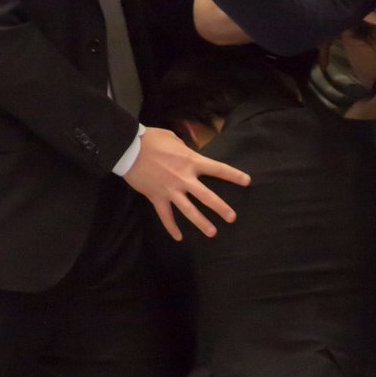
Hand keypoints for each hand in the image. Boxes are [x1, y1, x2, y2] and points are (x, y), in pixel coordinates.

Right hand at [124, 126, 249, 239]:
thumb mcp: (174, 138)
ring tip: (212, 233)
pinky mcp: (156, 198)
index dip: (234, 175)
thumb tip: (189, 150)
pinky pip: (165, 216)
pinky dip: (171, 228)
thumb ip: (186, 146)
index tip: (247, 181)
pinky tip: (178, 238)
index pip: (218, 169)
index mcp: (191, 161)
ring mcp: (170, 190)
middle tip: (232, 218)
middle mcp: (184, 178)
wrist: (129, 149)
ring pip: (189, 210)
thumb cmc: (152, 139)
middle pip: (207, 196)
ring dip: (201, 223)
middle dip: (221, 208)